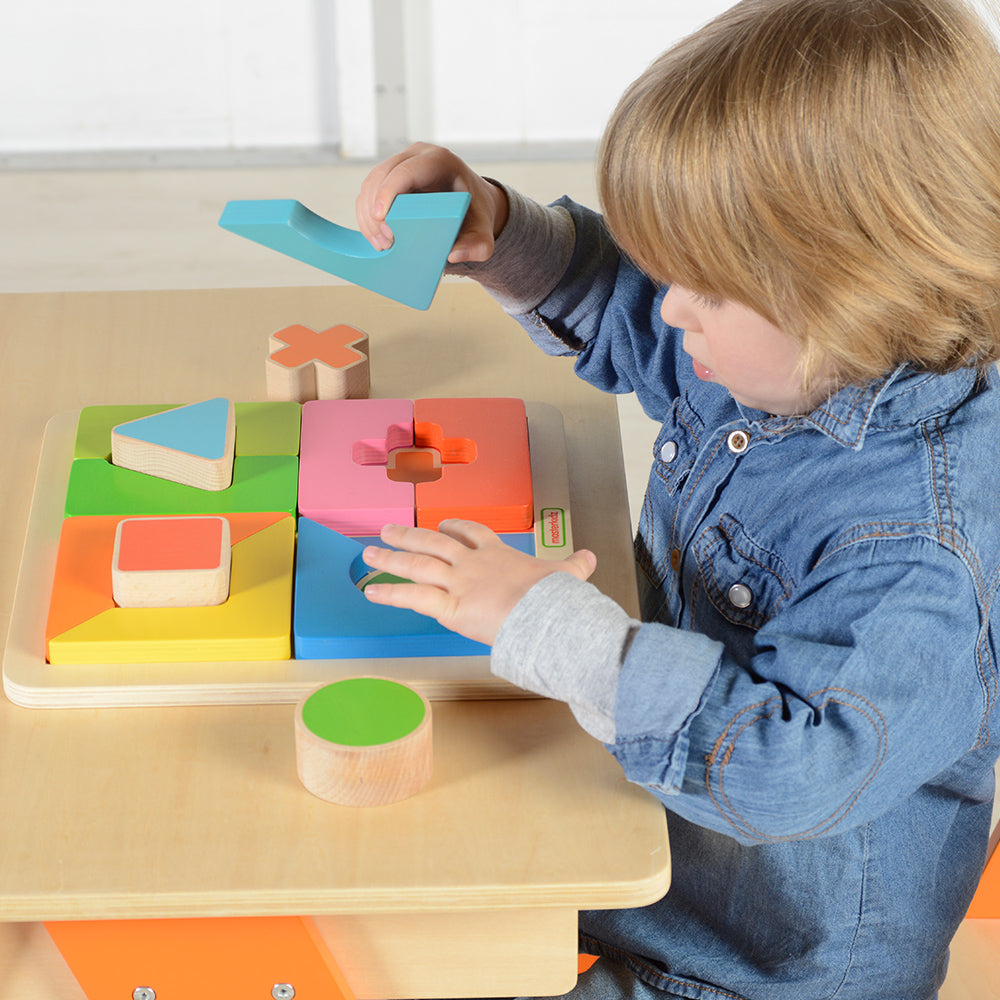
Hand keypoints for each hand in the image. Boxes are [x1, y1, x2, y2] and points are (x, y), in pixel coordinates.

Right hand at [356, 143, 509, 262]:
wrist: (471, 206)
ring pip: (371, 183)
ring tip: (381, 245)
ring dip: (368, 215)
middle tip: (385, 244)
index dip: (388, 192)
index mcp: (440, 160)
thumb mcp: (483, 233)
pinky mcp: (390, 177)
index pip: (406, 170)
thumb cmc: (475, 216)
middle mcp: (417, 156)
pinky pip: (369, 192)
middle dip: (375, 209)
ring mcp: (401, 163)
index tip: (381, 218)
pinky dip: (367, 215)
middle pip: (382, 175)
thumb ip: (478, 247)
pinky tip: (376, 237)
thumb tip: (453, 255)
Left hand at [362, 520, 596, 645]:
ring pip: (417, 564)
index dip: (453, 528)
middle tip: (388, 530)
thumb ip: (574, 566)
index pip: (471, 533)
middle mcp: (472, 564)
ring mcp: (458, 583)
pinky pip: (413, 597)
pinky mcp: (449, 606)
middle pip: (433, 542)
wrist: (548, 616)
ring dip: (390, 558)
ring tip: (369, 553)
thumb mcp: (567, 576)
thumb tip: (590, 558)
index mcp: (498, 554)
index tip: (442, 525)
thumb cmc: (556, 599)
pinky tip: (371, 591)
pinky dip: (389, 593)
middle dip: (408, 535)